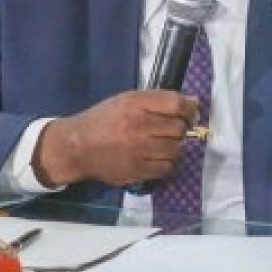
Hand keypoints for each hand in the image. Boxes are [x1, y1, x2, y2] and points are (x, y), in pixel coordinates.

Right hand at [32, 90, 197, 187]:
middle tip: (171, 129)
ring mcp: (138, 151)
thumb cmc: (103, 119)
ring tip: (161, 143)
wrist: (77, 147)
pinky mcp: (137, 171)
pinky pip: (166, 168)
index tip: (190, 113)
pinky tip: (155, 156)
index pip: (176, 105)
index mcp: (134, 104)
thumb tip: (193, 103)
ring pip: (176, 149)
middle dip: (180, 128)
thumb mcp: (126, 100)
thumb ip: (158, 100)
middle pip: (178, 128)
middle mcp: (138, 126)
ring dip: (173, 146)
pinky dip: (166, 162)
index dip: (189, 109)